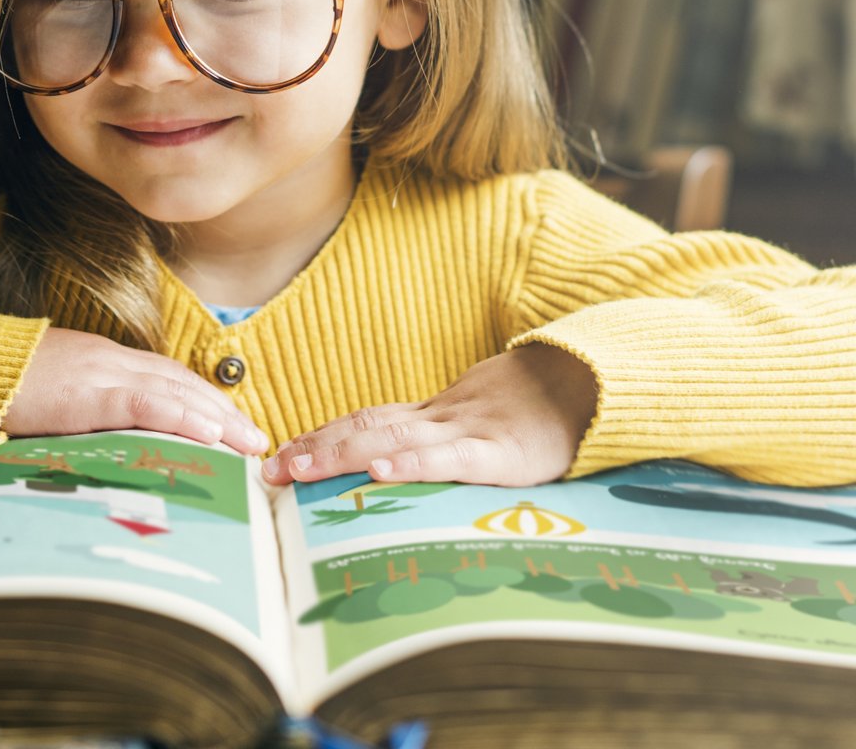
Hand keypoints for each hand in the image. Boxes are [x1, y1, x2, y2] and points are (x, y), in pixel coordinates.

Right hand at [3, 327, 268, 454]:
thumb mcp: (47, 398)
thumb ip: (78, 413)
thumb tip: (102, 446)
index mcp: (102, 362)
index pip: (165, 379)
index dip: (202, 401)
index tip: (232, 424)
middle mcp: (110, 361)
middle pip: (180, 384)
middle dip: (223, 411)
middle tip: (257, 439)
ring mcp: (100, 373)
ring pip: (173, 392)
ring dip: (217, 418)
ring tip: (248, 442)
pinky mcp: (86, 393)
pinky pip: (143, 404)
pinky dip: (181, 417)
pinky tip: (209, 433)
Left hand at [261, 344, 597, 486]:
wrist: (589, 385)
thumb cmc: (532, 414)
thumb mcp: (478, 427)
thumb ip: (438, 445)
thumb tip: (391, 466)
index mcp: (431, 416)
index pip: (362, 421)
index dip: (318, 436)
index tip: (277, 454)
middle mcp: (438, 419)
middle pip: (363, 428)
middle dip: (313, 449)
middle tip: (268, 471)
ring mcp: (467, 432)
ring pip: (392, 439)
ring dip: (341, 455)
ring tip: (300, 469)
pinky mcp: (501, 452)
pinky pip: (451, 458)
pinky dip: (413, 463)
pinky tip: (382, 471)